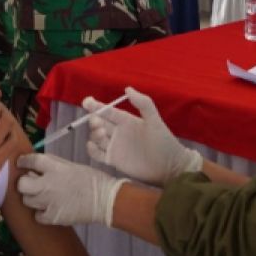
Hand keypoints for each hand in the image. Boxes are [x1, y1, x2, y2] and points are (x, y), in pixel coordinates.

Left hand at [16, 154, 125, 225]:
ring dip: (32, 197)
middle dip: (24, 182)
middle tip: (31, 183)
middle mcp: (48, 184)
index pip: (31, 161)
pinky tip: (50, 208)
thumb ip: (52, 165)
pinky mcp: (52, 217)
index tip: (21, 163)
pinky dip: (41, 213)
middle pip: (22, 184)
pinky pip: (37, 216)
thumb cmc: (91, 180)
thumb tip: (36, 167)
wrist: (105, 200)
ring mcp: (49, 202)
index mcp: (55, 168)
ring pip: (27, 200)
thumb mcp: (71, 165)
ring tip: (43, 196)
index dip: (23, 161)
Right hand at [84, 87, 201, 185]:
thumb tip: (127, 89)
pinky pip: (96, 154)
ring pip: (96, 137)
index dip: (96, 106)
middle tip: (97, 122)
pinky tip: (92, 146)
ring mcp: (115, 146)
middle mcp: (118, 132)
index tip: (87, 102)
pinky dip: (91, 150)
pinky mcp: (113, 160)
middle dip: (94, 120)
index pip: (107, 111)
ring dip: (94, 134)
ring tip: (102, 134)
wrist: (169, 167)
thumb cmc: (163, 142)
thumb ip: (143, 103)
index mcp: (126, 120)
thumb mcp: (154, 121)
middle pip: (98, 123)